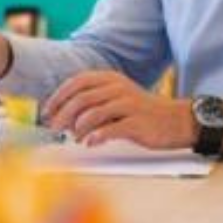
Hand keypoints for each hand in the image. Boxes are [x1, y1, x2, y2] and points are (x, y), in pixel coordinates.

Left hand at [42, 71, 192, 149]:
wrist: (175, 121)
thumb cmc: (141, 113)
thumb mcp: (116, 99)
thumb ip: (93, 103)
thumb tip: (65, 118)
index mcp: (110, 79)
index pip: (77, 82)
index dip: (59, 96)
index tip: (47, 111)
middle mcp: (117, 88)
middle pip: (81, 98)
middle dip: (62, 114)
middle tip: (54, 128)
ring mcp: (127, 104)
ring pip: (92, 114)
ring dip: (78, 128)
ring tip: (74, 138)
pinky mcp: (136, 122)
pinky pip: (109, 129)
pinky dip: (95, 137)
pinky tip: (89, 143)